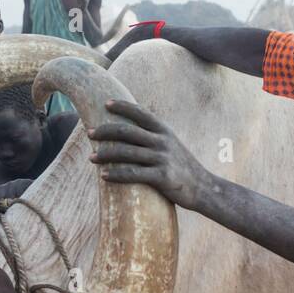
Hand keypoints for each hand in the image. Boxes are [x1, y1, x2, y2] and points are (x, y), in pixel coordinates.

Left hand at [88, 99, 209, 208]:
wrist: (204, 188)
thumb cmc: (182, 166)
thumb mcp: (171, 144)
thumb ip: (153, 136)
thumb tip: (130, 130)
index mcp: (164, 130)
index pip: (140, 113)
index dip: (122, 106)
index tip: (105, 104)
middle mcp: (162, 141)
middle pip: (127, 131)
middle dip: (105, 131)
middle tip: (89, 133)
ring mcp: (162, 158)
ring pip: (126, 153)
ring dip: (105, 154)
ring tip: (91, 157)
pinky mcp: (162, 177)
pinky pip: (133, 174)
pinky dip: (116, 175)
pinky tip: (104, 176)